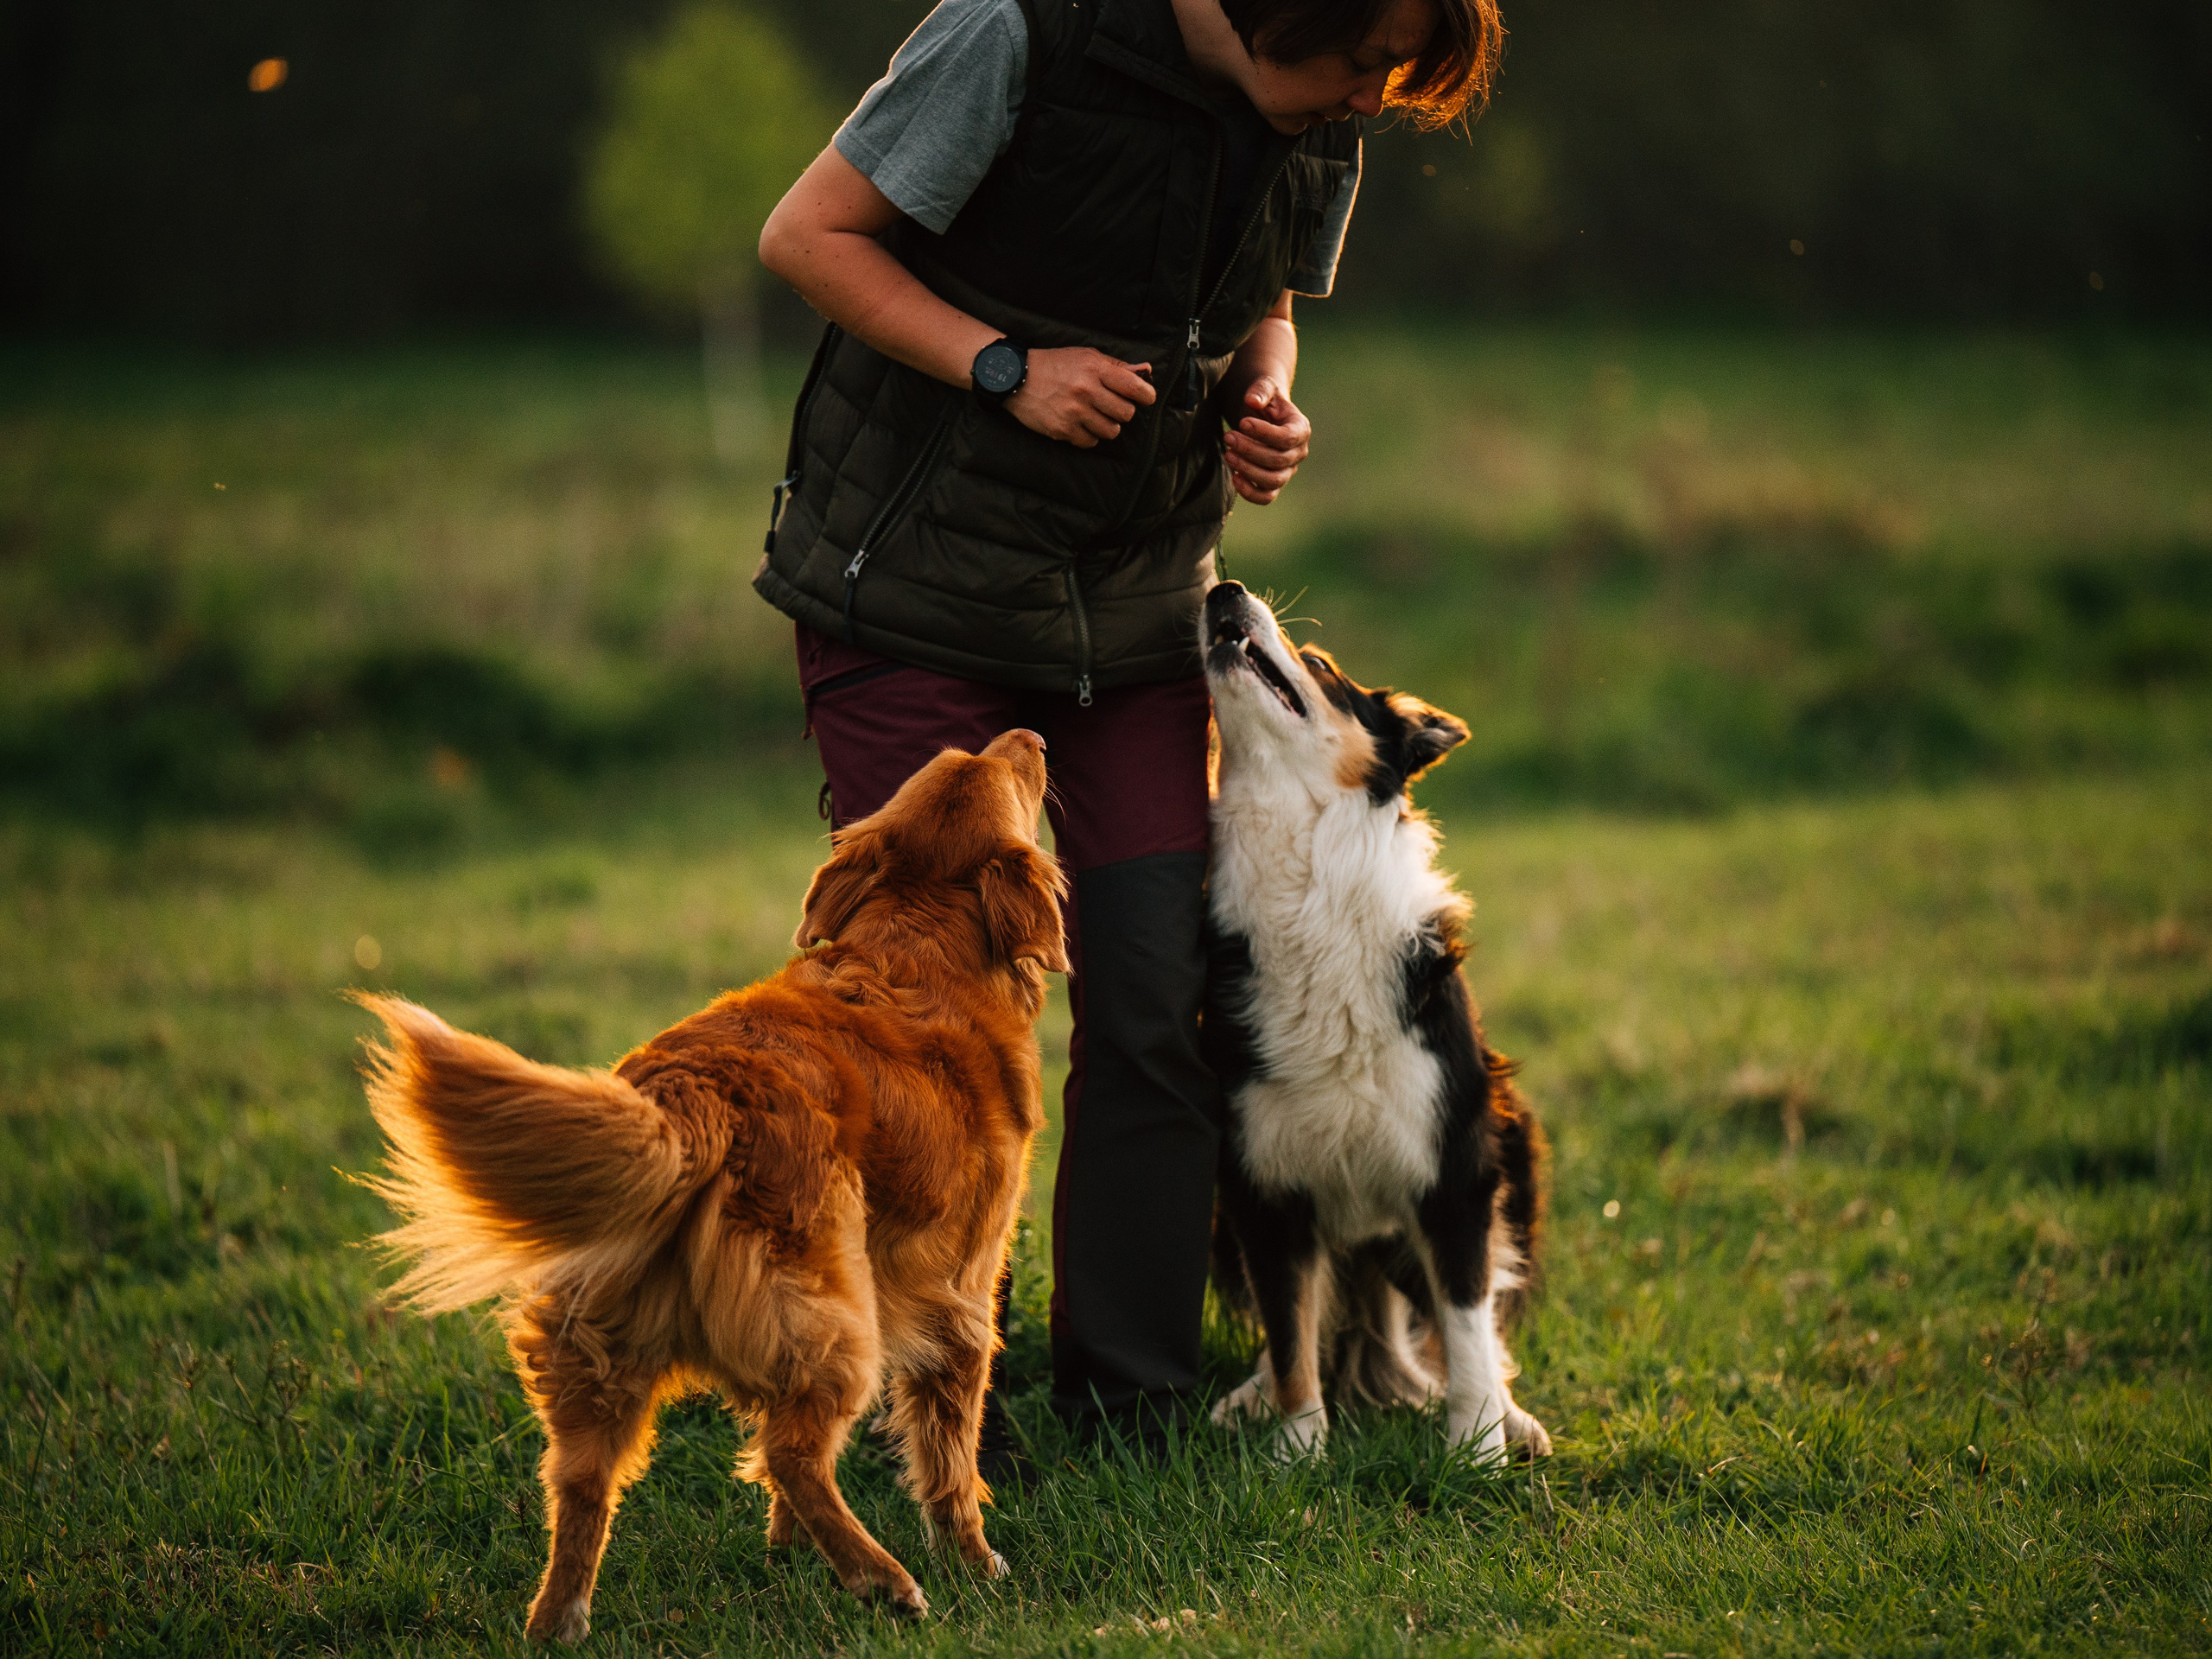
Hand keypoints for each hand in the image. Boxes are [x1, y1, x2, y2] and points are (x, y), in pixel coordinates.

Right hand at [1005, 348, 1155, 447]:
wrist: (1016, 378)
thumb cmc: (1055, 365)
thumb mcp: (1086, 356)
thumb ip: (1117, 366)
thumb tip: (1146, 370)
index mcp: (1094, 368)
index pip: (1133, 386)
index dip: (1146, 395)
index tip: (1147, 398)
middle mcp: (1086, 390)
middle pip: (1126, 413)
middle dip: (1123, 411)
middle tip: (1112, 406)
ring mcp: (1074, 412)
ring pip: (1111, 431)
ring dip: (1107, 425)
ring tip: (1096, 416)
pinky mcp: (1062, 429)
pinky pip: (1091, 442)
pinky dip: (1089, 436)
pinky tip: (1081, 425)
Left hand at [1223, 377, 1310, 504]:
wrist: (1261, 415)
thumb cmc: (1264, 401)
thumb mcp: (1264, 388)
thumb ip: (1260, 390)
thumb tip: (1252, 400)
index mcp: (1300, 429)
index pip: (1287, 437)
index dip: (1264, 433)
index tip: (1242, 422)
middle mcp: (1298, 453)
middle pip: (1278, 460)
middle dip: (1250, 450)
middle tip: (1228, 436)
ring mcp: (1287, 471)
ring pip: (1272, 480)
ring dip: (1248, 470)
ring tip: (1227, 454)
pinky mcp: (1274, 484)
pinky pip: (1266, 497)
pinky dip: (1250, 492)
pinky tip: (1234, 477)